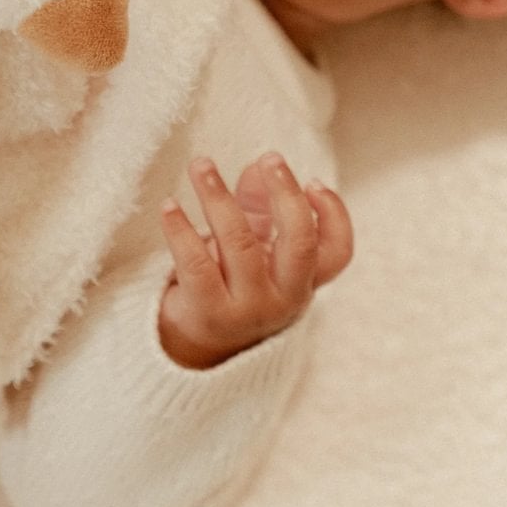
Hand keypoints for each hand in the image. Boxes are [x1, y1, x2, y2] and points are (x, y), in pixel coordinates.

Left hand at [156, 152, 353, 369]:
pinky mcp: (208, 313)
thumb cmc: (234, 283)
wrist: (199, 347)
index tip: (311, 181)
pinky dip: (180, 230)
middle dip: (286, 194)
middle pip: (299, 244)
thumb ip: (260, 205)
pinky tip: (168, 205)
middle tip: (270, 158)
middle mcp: (284, 298)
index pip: (338, 251)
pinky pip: (195, 264)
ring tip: (200, 165)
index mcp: (304, 281)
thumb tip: (259, 165)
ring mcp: (248, 309)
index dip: (333, 215)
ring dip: (219, 197)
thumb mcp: (256, 247)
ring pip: (240, 245)